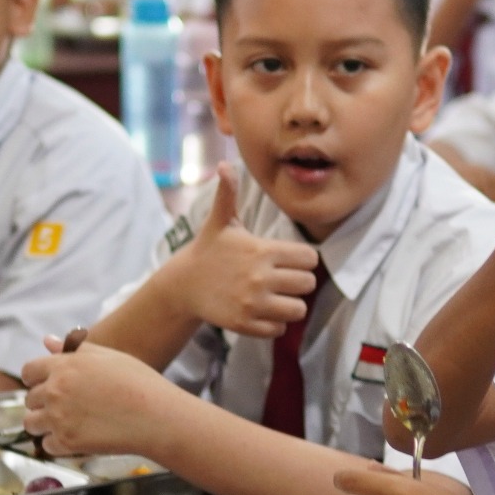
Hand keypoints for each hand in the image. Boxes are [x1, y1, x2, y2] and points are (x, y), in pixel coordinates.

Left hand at [20, 338, 184, 457]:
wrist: (155, 415)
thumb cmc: (138, 382)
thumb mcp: (107, 356)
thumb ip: (74, 349)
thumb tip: (47, 341)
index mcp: (63, 366)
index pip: (29, 371)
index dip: (35, 379)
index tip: (44, 386)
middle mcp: (55, 390)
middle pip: (30, 399)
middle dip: (42, 403)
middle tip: (65, 407)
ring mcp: (59, 417)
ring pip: (32, 423)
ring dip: (44, 425)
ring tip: (66, 424)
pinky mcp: (67, 442)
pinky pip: (47, 445)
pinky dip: (58, 444)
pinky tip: (76, 438)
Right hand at [160, 162, 320, 336]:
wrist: (183, 284)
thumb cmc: (210, 249)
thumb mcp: (221, 221)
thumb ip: (229, 193)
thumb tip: (224, 165)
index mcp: (262, 250)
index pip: (310, 259)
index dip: (303, 260)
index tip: (290, 261)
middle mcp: (260, 278)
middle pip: (308, 285)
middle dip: (299, 283)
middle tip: (284, 280)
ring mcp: (253, 303)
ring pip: (298, 310)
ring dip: (290, 305)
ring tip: (276, 297)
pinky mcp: (245, 324)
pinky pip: (280, 330)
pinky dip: (275, 323)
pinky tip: (262, 312)